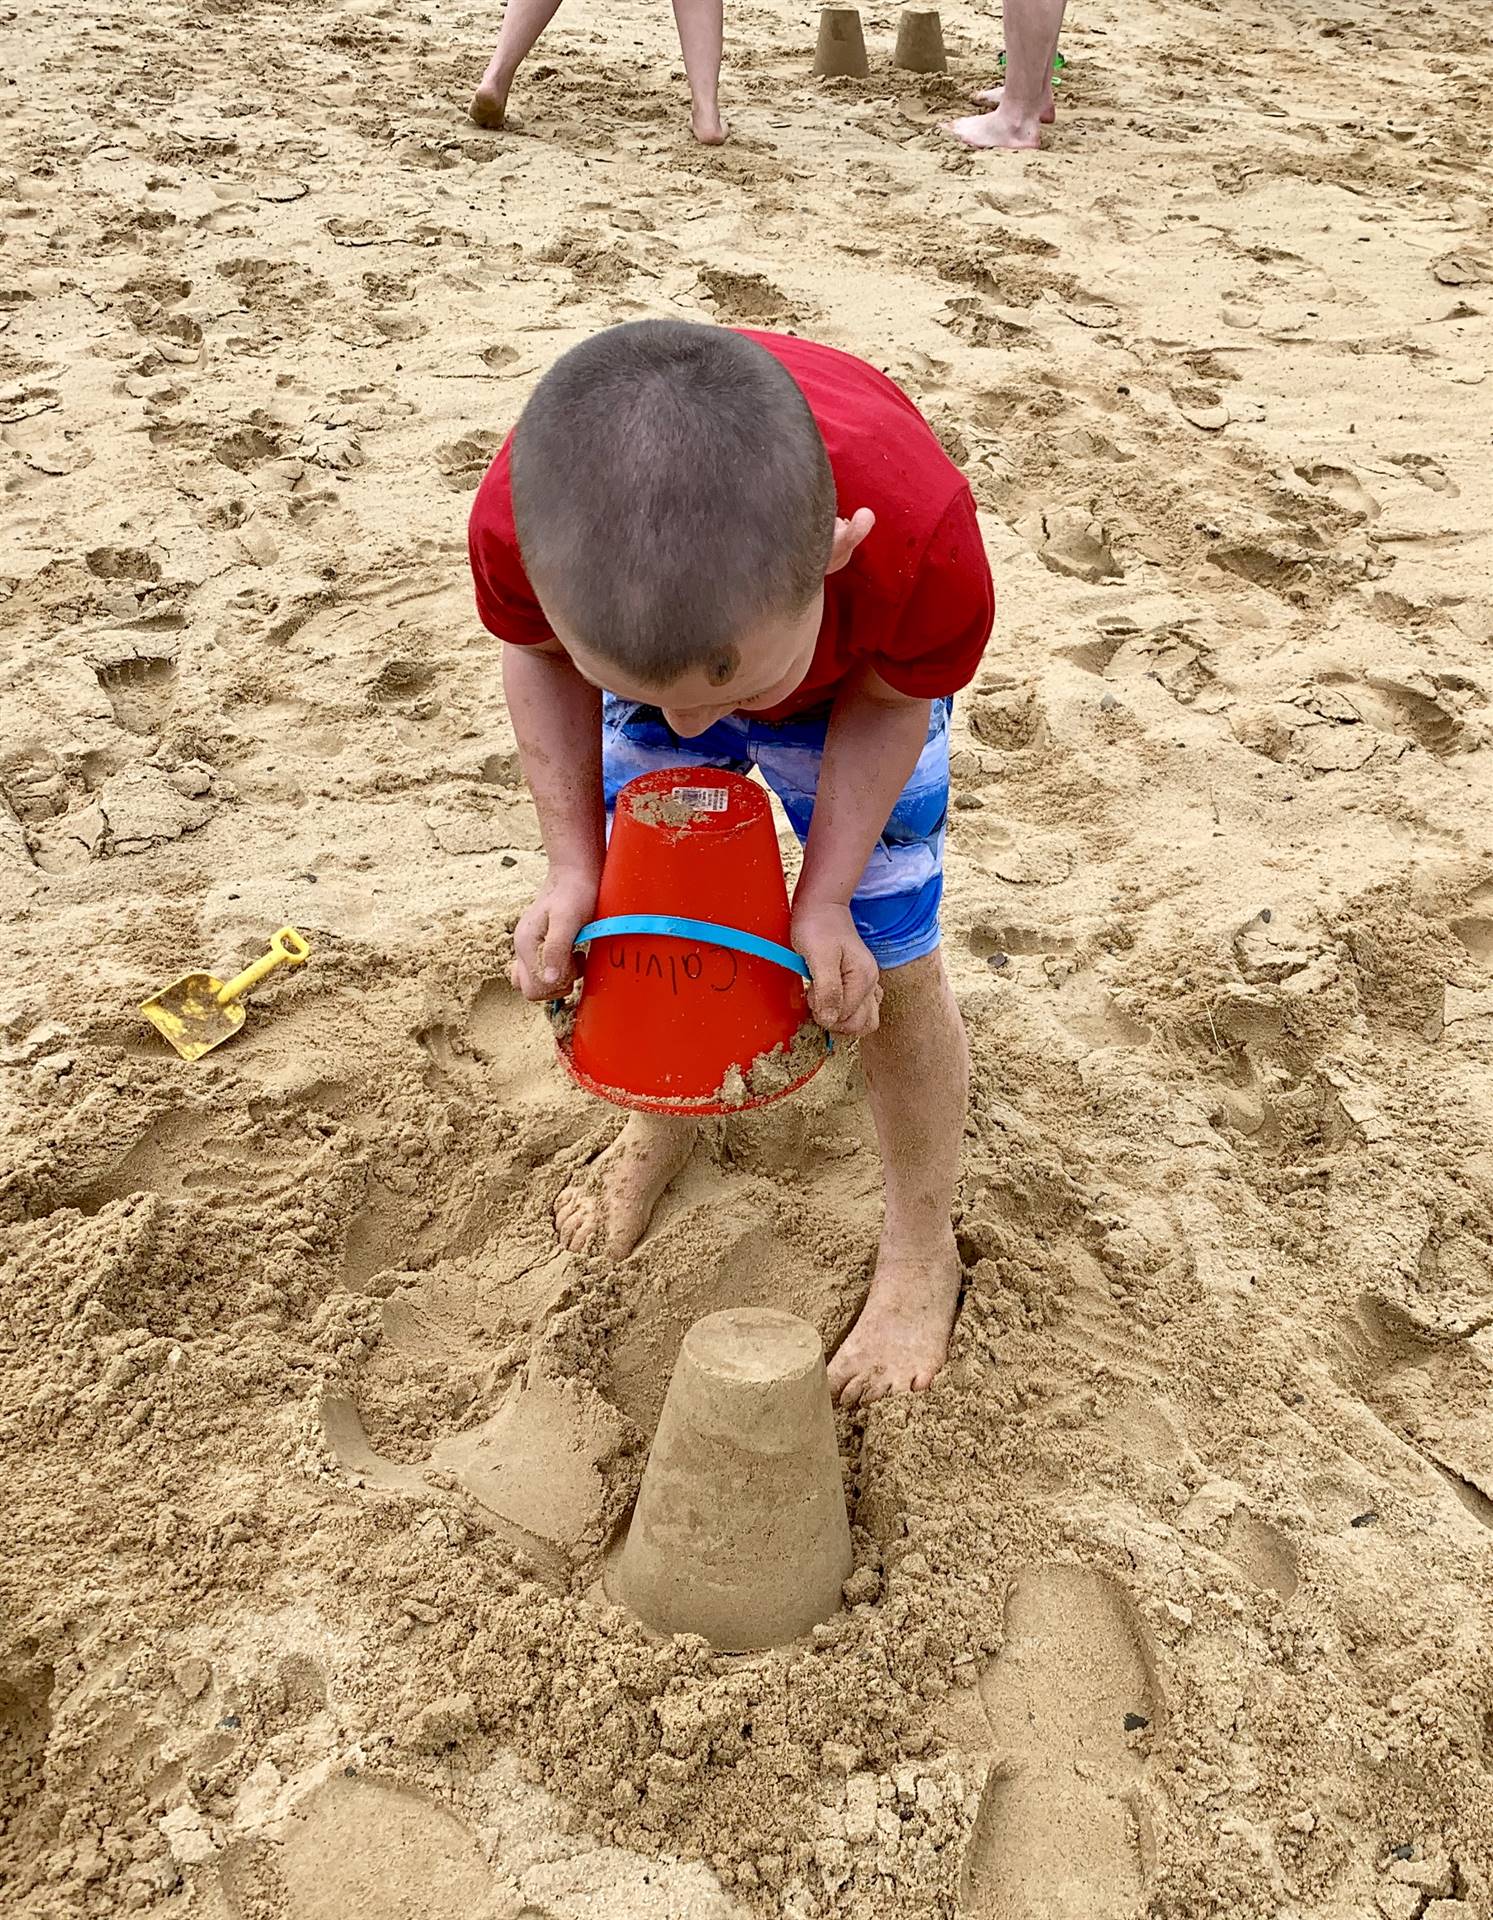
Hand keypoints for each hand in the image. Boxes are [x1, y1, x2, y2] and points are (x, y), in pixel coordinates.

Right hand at [511, 868, 597, 1000]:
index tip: (574, 964)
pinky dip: (559, 970)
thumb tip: (550, 979)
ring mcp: (529, 946)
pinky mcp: (540, 943)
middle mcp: (522, 947)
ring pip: (536, 982)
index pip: (533, 988)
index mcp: (525, 944)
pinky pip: (542, 969)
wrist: (575, 871)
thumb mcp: (568, 919)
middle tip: (575, 963)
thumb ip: (557, 949)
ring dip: (559, 978)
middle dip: (557, 985)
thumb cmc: (575, 892)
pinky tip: (574, 954)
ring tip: (576, 956)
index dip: (557, 985)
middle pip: (531, 990)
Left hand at [792, 899, 882, 1037]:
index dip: (824, 1012)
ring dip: (840, 1017)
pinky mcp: (861, 980)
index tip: (810, 992)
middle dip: (834, 1019)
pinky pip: (861, 1007)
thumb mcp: (818, 958)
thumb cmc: (817, 927)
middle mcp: (871, 983)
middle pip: (860, 1024)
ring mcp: (868, 982)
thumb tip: (830, 1020)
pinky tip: (830, 997)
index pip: (847, 1018)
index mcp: (864, 978)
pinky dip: (845, 1009)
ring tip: (822, 999)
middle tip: (816, 998)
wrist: (822, 906)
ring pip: (863, 1020)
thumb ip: (827, 990)